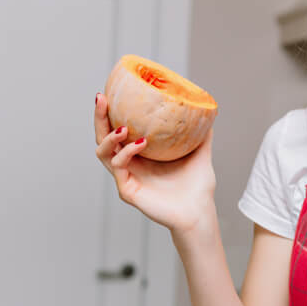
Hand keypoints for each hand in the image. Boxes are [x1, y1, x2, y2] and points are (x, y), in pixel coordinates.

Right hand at [94, 93, 215, 233]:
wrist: (200, 212)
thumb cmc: (197, 187)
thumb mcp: (200, 153)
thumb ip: (201, 134)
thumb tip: (207, 111)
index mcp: (141, 155)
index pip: (118, 130)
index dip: (111, 113)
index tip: (110, 93)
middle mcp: (129, 165)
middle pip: (103, 138)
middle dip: (99, 118)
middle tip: (101, 99)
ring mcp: (126, 178)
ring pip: (104, 153)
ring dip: (110, 136)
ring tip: (123, 127)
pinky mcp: (127, 190)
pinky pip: (119, 167)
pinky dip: (127, 152)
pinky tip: (141, 142)